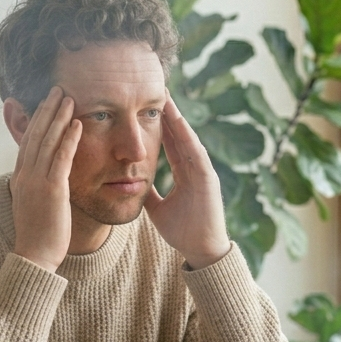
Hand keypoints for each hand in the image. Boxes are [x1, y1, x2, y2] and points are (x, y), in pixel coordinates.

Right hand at [7, 87, 80, 272]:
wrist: (34, 258)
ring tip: (68, 97)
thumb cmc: (38, 236)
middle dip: (47, 110)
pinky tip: (78, 123)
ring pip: (47, 141)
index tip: (46, 103)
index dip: (37, 120)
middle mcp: (26, 176)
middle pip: (36, 135)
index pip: (28, 142)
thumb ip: (37, 188)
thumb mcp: (33, 206)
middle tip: (57, 89)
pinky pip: (61, 159)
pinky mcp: (52, 191)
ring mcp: (37, 182)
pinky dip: (69, 139)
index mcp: (21, 178)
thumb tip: (43, 178)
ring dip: (58, 117)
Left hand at [144, 95, 230, 269]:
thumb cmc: (183, 232)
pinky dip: (187, 137)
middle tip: (159, 90)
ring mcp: (203, 172)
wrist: (200, 251)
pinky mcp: (208, 179)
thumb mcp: (157, 209)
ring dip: (178, 119)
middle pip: (179, 136)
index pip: (171, 143)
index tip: (148, 107)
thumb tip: (132, 183)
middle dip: (169, 114)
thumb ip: (148, 193)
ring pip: (188, 140)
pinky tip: (178, 123)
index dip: (160, 125)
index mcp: (185, 174)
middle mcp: (195, 168)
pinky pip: (196, 154)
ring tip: (167, 99)